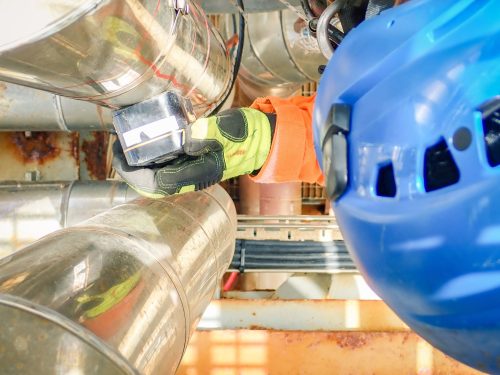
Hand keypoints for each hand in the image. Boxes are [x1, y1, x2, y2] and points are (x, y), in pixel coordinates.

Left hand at [113, 108, 274, 197]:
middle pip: (153, 183)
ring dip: (139, 162)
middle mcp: (192, 176)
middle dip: (131, 169)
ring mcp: (192, 170)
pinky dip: (152, 154)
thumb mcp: (229, 130)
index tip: (120, 157)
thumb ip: (208, 133)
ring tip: (126, 142)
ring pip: (157, 173)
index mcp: (199, 175)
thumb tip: (184, 139)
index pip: (159, 183)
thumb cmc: (246, 135)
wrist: (260, 139)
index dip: (135, 174)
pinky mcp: (192, 161)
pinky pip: (166, 163)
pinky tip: (146, 139)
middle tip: (117, 148)